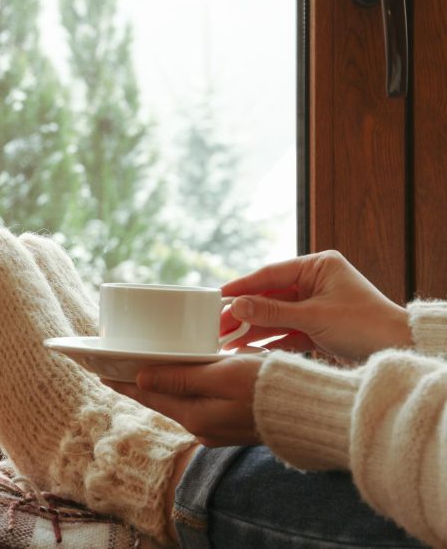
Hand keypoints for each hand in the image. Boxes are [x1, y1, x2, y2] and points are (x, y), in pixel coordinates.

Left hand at [104, 354, 265, 447]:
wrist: (312, 411)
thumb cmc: (267, 386)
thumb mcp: (221, 375)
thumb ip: (181, 378)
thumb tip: (141, 379)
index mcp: (195, 416)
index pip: (148, 394)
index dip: (123, 381)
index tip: (99, 371)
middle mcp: (202, 427)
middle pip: (161, 400)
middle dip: (138, 384)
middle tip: (114, 369)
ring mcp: (218, 428)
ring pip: (179, 403)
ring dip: (160, 387)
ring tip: (141, 373)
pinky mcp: (232, 424)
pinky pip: (198, 405)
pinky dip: (183, 391)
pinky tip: (181, 381)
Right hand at [221, 250, 410, 361]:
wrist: (401, 352)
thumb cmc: (367, 325)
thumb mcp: (313, 317)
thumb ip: (272, 312)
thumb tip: (236, 307)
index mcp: (319, 266)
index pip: (271, 273)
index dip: (243, 286)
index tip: (218, 296)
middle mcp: (317, 283)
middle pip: (270, 296)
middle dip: (245, 312)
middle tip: (217, 324)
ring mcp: (317, 307)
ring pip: (276, 316)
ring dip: (253, 328)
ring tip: (226, 339)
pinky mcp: (319, 329)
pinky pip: (287, 332)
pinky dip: (269, 341)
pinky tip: (247, 348)